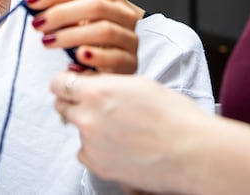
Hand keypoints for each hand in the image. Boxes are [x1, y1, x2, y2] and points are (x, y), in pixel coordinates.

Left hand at [25, 0, 141, 72]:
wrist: (107, 71)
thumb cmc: (88, 42)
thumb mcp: (74, 22)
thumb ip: (58, 9)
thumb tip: (32, 1)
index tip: (31, 1)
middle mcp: (125, 14)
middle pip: (95, 6)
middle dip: (62, 13)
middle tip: (38, 24)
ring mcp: (130, 39)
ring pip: (104, 30)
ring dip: (72, 35)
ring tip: (48, 42)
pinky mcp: (130, 63)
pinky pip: (114, 57)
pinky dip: (95, 56)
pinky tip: (78, 57)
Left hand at [51, 73, 206, 192]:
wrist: (190, 151)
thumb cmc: (173, 115)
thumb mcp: (138, 83)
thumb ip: (108, 83)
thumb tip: (94, 83)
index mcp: (96, 91)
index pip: (59, 83)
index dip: (65, 82)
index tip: (69, 85)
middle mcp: (87, 117)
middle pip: (62, 106)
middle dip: (74, 103)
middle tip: (93, 106)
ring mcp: (90, 143)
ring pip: (77, 130)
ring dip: (89, 128)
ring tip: (119, 130)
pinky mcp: (98, 165)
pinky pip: (85, 152)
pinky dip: (96, 149)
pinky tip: (118, 146)